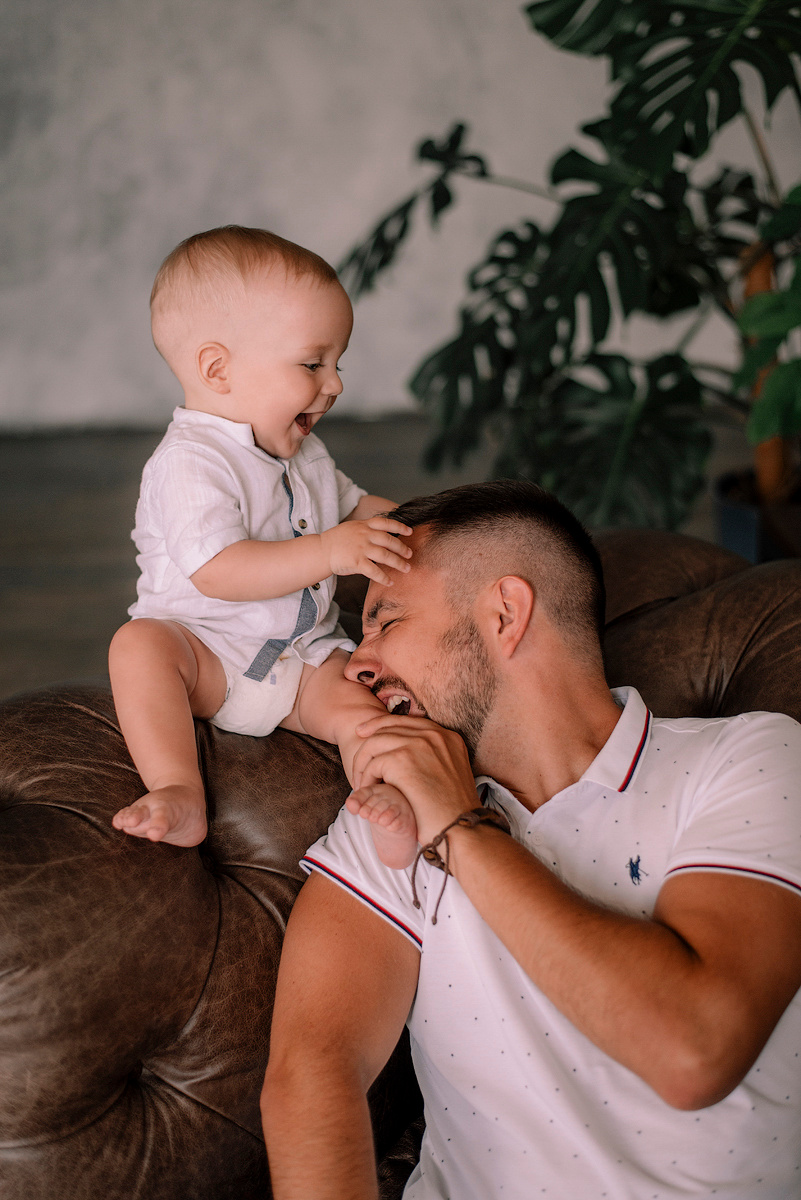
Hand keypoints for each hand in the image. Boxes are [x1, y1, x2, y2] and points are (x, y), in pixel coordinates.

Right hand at [320, 518, 411, 583]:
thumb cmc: (337, 540)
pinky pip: (374, 571)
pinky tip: (390, 582)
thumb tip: (384, 534)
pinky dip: (384, 577)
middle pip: (389, 541)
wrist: (321, 550)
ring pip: (385, 556)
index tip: (410, 532)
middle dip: (402, 548)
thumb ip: (367, 529)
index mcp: (364, 525)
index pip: (386, 523)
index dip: (400, 526)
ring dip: (398, 563)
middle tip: (410, 554)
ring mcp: (361, 549)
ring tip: (406, 568)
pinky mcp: (356, 562)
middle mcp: (364, 535)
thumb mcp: (352, 527)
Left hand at [351, 712, 476, 846]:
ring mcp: (419, 745)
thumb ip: (431, 757)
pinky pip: (373, 764)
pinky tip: (367, 792)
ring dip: (363, 764)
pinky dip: (365, 778)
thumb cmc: (452, 812)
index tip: (365, 734)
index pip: (406, 721)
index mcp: (447, 736)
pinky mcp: (403, 760)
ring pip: (374, 743)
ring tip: (362, 783)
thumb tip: (405, 751)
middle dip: (367, 745)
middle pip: (387, 727)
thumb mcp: (448, 773)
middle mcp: (434, 735)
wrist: (460, 830)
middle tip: (357, 764)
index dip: (381, 725)